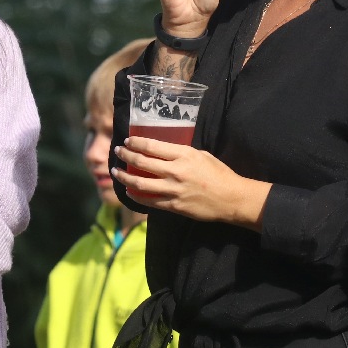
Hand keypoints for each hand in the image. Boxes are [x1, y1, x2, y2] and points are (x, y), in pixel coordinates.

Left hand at [115, 136, 269, 228]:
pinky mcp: (173, 205)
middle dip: (125, 155)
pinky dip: (135, 195)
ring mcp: (173, 190)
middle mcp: (175, 171)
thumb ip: (181, 153)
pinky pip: (148, 201)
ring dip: (124, 176)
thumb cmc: (219, 174)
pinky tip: (128, 190)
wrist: (231, 199)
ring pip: (139, 182)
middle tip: (118, 151)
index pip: (151, 146)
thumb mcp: (201, 155)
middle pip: (141, 162)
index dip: (135, 143)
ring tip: (116, 171)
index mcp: (183, 155)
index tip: (127, 141)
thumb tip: (163, 151)